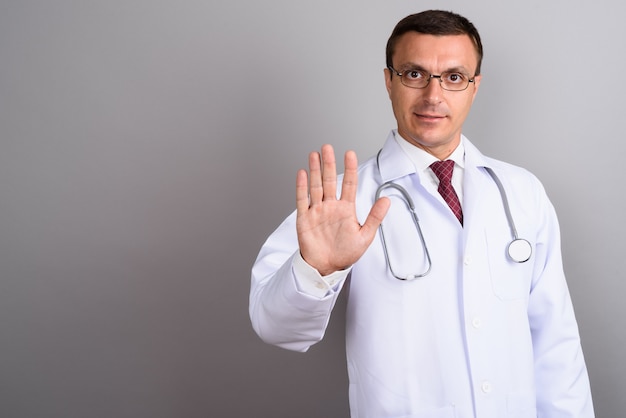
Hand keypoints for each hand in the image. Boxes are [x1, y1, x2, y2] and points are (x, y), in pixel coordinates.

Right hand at [296, 144, 389, 275]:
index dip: (349, 168)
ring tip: (315, 155)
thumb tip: (386, 200)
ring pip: (316, 186)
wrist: (326, 267)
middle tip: (328, 147)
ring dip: (315, 170)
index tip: (350, 154)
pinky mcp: (304, 218)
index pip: (349, 184)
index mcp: (346, 209)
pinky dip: (301, 187)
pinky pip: (302, 200)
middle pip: (329, 180)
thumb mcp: (365, 236)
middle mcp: (330, 206)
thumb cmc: (345, 253)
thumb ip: (375, 217)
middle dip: (329, 164)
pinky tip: (303, 174)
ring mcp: (316, 211)